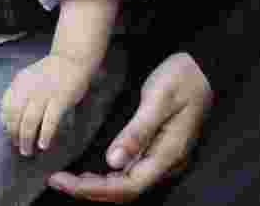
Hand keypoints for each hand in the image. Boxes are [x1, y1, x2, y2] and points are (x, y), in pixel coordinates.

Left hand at [1, 53, 95, 155]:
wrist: (72, 59)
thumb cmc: (51, 72)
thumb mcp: (30, 79)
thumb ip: (20, 95)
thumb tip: (11, 119)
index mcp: (19, 82)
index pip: (6, 107)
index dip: (6, 123)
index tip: (10, 134)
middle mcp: (29, 87)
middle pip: (14, 117)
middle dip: (14, 135)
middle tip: (18, 146)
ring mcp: (44, 93)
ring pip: (29, 122)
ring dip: (26, 140)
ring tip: (27, 151)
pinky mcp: (60, 99)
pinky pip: (49, 121)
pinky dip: (44, 135)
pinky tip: (43, 144)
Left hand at [48, 52, 212, 201]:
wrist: (202, 67)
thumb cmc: (181, 78)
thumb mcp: (158, 100)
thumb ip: (137, 132)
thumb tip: (112, 162)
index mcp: (168, 154)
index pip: (127, 186)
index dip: (94, 189)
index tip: (65, 181)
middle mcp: (167, 164)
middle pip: (125, 191)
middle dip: (90, 190)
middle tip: (57, 180)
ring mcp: (164, 159)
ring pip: (127, 185)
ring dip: (97, 186)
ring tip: (68, 179)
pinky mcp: (158, 151)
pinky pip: (131, 173)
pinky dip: (108, 177)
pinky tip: (91, 172)